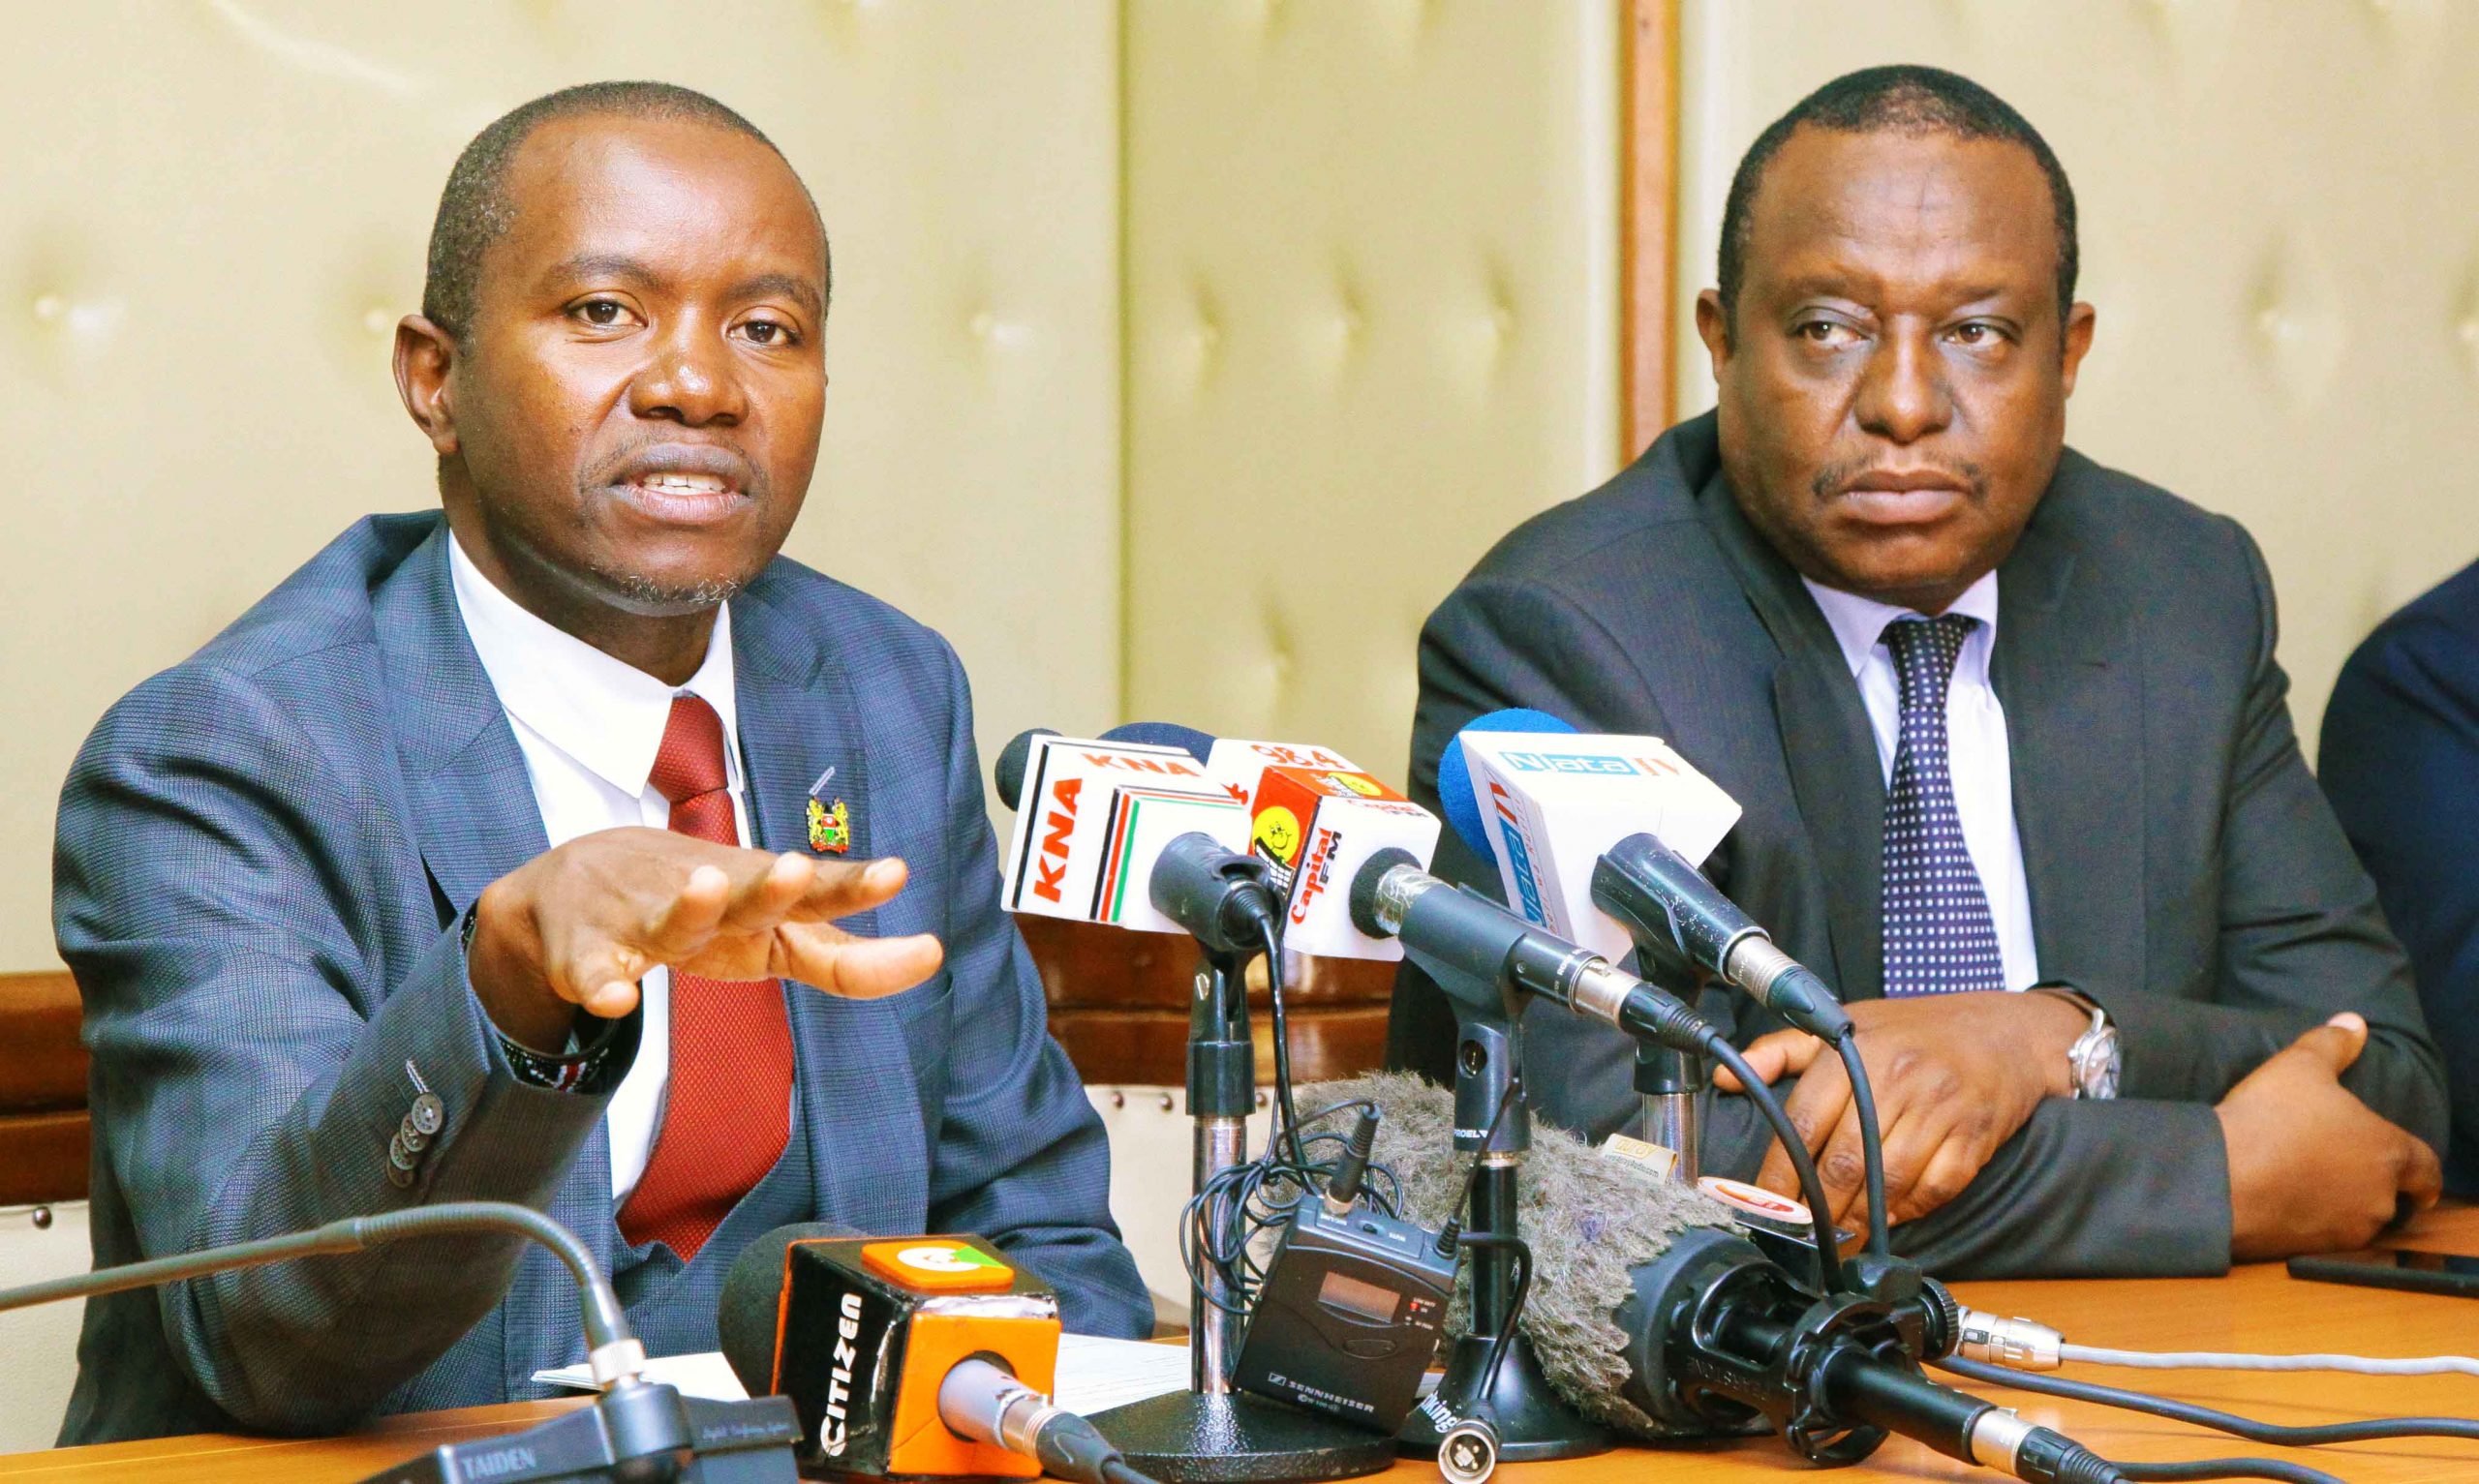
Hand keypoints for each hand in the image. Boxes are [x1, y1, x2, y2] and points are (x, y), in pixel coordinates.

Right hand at [469, 826, 943, 1050]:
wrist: (576, 878)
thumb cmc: (702, 907)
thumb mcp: (775, 932)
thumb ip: (845, 957)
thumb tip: (929, 956)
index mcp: (761, 904)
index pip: (818, 901)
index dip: (854, 891)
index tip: (900, 880)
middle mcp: (711, 900)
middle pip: (747, 895)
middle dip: (770, 884)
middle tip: (793, 868)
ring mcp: (646, 920)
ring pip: (671, 917)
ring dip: (688, 906)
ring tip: (705, 886)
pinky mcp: (588, 948)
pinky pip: (593, 970)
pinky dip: (600, 982)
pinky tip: (612, 997)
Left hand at [1714, 990, 2086, 1227]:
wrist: (2005, 1033)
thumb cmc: (1915, 1030)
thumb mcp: (1846, 1023)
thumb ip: (1782, 1050)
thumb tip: (1725, 1078)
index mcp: (1857, 1051)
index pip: (1804, 1121)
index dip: (1780, 1171)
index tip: (1767, 1203)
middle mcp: (1898, 1079)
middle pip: (1845, 1161)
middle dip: (1818, 1207)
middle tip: (1801, 1232)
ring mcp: (1939, 1110)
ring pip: (1888, 1182)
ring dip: (1860, 1218)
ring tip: (1839, 1235)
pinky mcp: (1973, 1138)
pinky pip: (1934, 1189)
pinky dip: (1909, 1210)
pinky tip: (1890, 1216)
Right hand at [2217, 1013, 2442, 1261]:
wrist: (2224, 1180)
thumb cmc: (2271, 1118)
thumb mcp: (2298, 1066)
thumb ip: (2331, 1044)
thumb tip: (2353, 1022)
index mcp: (2386, 1150)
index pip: (2426, 1167)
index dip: (2423, 1173)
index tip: (2420, 1183)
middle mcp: (2378, 1195)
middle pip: (2390, 1195)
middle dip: (2371, 1183)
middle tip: (2341, 1167)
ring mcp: (2348, 1227)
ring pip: (2358, 1217)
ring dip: (2341, 1203)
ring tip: (2307, 1183)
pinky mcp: (2314, 1248)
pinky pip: (2323, 1235)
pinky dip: (2312, 1221)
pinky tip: (2283, 1202)